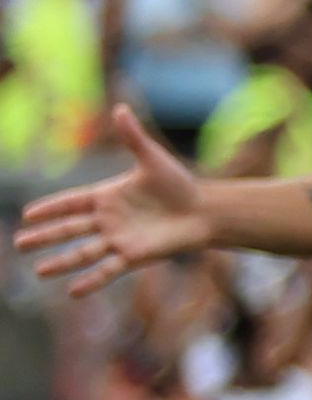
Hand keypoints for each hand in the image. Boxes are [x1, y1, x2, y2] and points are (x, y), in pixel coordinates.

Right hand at [16, 107, 216, 297]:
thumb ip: (133, 138)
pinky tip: (72, 291)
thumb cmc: (179, 184)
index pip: (70, 203)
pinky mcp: (134, 256)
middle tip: (18, 243)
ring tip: (38, 271)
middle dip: (44, 236)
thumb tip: (120, 108)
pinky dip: (91, 280)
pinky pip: (108, 270)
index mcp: (106, 196)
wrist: (205, 211)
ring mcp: (118, 239)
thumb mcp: (153, 159)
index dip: (50, 209)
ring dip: (61, 262)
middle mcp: (107, 220)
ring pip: (83, 252)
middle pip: (69, 229)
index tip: (27, 214)